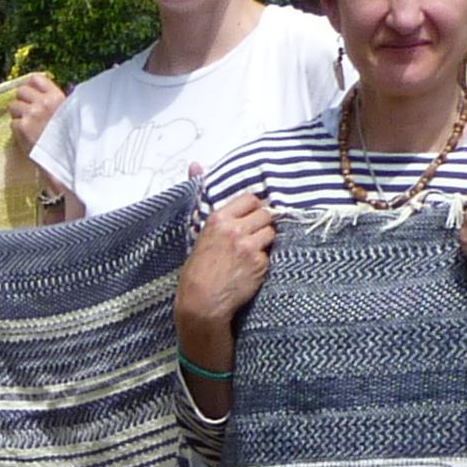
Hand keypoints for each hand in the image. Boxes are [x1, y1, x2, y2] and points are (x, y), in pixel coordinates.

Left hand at [9, 69, 65, 153]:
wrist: (65, 160)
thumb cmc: (68, 139)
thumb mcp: (68, 114)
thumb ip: (54, 102)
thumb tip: (38, 95)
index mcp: (56, 97)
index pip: (36, 79)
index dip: (29, 86)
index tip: (29, 94)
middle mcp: (43, 102)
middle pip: (21, 91)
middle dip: (21, 101)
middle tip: (26, 113)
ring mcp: (31, 114)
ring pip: (13, 106)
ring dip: (17, 115)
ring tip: (27, 125)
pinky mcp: (22, 127)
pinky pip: (12, 123)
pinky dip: (17, 130)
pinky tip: (26, 136)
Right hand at [171, 189, 277, 364]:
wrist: (200, 303)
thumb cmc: (196, 269)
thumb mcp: (198, 230)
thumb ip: (202, 195)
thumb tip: (195, 163)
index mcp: (219, 218)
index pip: (251, 199)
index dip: (254, 209)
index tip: (250, 218)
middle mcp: (235, 230)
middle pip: (266, 214)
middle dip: (262, 224)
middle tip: (252, 237)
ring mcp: (249, 247)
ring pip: (271, 233)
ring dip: (265, 241)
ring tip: (250, 253)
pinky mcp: (259, 264)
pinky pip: (269, 254)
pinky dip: (263, 260)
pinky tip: (249, 269)